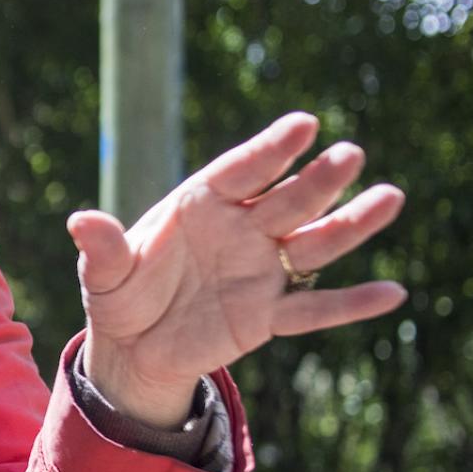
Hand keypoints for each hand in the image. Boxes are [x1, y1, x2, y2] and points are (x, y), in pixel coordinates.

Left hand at [67, 112, 406, 427]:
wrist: (132, 347)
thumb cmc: (120, 293)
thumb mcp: (102, 272)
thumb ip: (101, 247)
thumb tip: (80, 221)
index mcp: (202, 203)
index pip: (241, 170)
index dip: (271, 149)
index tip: (304, 125)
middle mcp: (242, 228)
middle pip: (287, 200)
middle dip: (317, 179)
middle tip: (349, 155)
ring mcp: (261, 270)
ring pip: (314, 244)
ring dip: (351, 224)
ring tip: (390, 197)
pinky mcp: (268, 315)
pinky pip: (314, 310)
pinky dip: (351, 304)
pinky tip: (392, 294)